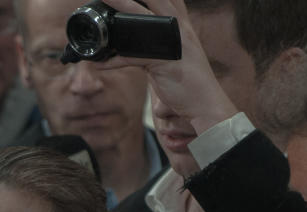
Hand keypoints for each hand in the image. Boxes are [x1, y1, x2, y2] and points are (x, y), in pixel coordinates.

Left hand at [96, 0, 237, 133]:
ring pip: (142, 23)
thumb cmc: (191, 85)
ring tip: (102, 3)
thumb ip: (157, 48)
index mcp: (184, 26)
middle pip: (157, 0)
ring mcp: (174, 44)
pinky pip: (133, 57)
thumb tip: (134, 46)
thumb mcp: (176, 59)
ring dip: (121, 10)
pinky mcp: (164, 63)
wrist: (207, 106)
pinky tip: (99, 63)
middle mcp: (180, 30)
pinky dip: (113, 61)